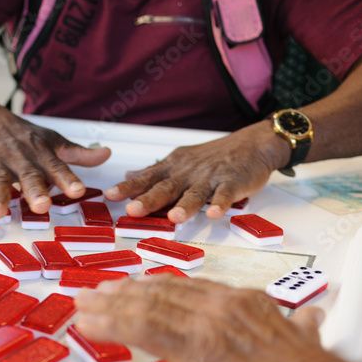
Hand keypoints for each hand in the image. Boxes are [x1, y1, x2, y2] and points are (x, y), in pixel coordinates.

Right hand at [0, 109, 110, 215]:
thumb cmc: (21, 134)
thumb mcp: (51, 141)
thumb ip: (77, 154)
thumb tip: (107, 154)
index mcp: (40, 153)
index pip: (57, 167)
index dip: (68, 179)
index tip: (78, 191)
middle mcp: (20, 157)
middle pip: (28, 175)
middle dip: (35, 191)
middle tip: (42, 206)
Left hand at [75, 275, 332, 361]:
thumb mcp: (307, 341)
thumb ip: (301, 327)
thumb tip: (311, 322)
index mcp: (243, 301)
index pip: (188, 288)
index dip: (155, 287)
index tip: (134, 288)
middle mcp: (221, 304)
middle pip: (161, 291)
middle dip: (124, 292)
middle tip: (98, 293)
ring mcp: (205, 322)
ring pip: (145, 305)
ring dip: (109, 306)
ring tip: (84, 307)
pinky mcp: (193, 344)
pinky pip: (141, 327)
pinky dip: (111, 323)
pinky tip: (91, 325)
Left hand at [103, 122, 287, 223]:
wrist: (252, 144)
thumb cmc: (214, 156)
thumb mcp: (180, 160)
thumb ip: (155, 172)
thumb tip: (129, 177)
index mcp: (174, 168)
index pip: (147, 178)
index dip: (128, 187)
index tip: (110, 195)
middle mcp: (189, 173)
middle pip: (166, 187)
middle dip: (149, 199)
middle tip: (133, 209)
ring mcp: (211, 178)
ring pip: (195, 193)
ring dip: (185, 205)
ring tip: (174, 217)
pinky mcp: (232, 183)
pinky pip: (225, 194)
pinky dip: (221, 204)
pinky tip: (215, 214)